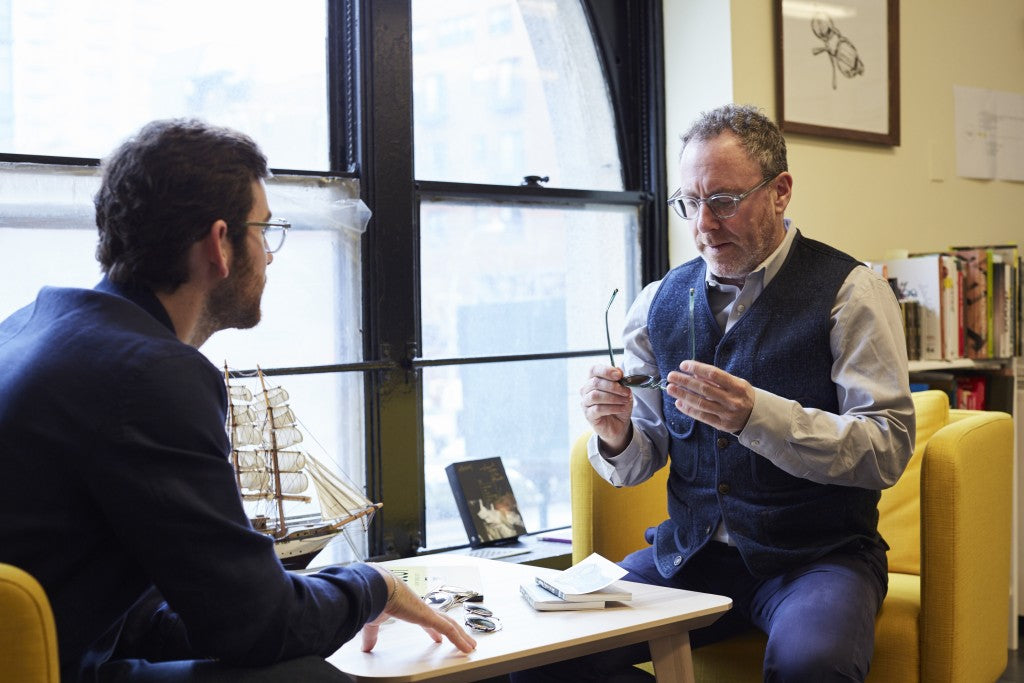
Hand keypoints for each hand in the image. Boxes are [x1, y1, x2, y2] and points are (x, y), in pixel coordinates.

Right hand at [361, 569, 476, 653]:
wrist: (377, 587)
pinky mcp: (430, 616)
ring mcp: (428, 612)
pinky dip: (459, 639)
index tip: (438, 636)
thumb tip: (366, 647)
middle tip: (463, 640)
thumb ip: (372, 635)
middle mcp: (422, 608)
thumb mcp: (375, 621)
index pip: (427, 619)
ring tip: (470, 645)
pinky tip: (466, 647)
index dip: (433, 629)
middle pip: (443, 621)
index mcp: (410, 608)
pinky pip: (449, 629)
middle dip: (454, 632)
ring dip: (462, 636)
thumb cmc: (376, 598)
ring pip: (450, 625)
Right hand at [579, 364, 632, 453]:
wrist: (619, 424)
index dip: (606, 371)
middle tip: (626, 392)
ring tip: (624, 401)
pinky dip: (612, 408)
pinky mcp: (588, 414)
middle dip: (613, 386)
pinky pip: (598, 408)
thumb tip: (618, 370)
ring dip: (613, 398)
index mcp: (593, 380)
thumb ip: (620, 380)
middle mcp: (586, 390)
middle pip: (595, 382)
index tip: (619, 375)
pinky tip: (621, 408)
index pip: (594, 370)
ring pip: (595, 395)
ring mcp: (585, 402)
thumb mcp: (623, 391)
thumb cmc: (619, 405)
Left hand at [666, 360, 753, 433]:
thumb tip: (694, 373)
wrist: (757, 417)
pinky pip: (701, 416)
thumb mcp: (736, 383)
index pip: (713, 374)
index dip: (697, 368)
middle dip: (685, 382)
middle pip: (704, 389)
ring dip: (683, 395)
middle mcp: (732, 400)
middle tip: (671, 376)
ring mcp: (727, 414)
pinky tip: (679, 403)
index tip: (683, 365)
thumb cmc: (742, 396)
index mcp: (737, 386)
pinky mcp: (722, 425)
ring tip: (671, 388)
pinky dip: (688, 409)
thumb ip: (716, 379)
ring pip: (700, 404)